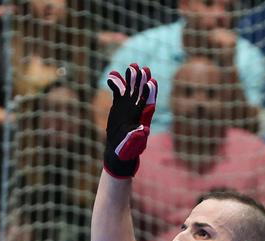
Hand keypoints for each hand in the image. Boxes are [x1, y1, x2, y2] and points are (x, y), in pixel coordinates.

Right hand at [103, 64, 157, 178]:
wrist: (118, 151)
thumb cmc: (128, 151)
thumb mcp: (133, 146)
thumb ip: (137, 137)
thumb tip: (143, 130)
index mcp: (143, 118)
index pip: (149, 103)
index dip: (150, 93)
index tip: (152, 82)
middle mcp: (137, 110)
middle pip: (141, 92)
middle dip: (142, 81)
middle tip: (143, 68)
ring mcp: (128, 106)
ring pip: (130, 89)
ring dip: (131, 78)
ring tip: (131, 66)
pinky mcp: (119, 106)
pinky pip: (118, 92)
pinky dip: (116, 84)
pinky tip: (112, 74)